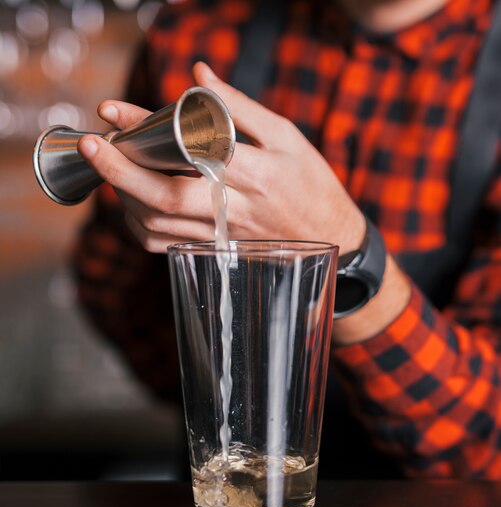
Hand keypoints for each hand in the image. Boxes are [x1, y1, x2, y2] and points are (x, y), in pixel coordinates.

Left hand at [77, 62, 365, 254]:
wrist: (331, 237)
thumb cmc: (311, 183)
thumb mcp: (287, 137)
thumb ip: (240, 108)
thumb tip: (198, 77)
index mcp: (258, 175)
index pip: (192, 151)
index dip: (148, 132)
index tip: (113, 113)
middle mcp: (237, 209)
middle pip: (167, 198)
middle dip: (120, 172)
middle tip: (91, 146)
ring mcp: (224, 235)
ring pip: (161, 224)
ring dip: (125, 195)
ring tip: (111, 166)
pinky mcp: (216, 250)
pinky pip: (167, 244)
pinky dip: (141, 224)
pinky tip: (133, 202)